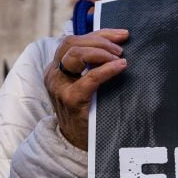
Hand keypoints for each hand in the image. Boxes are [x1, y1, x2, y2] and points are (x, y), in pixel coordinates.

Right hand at [43, 29, 129, 149]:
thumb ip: (94, 68)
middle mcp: (54, 74)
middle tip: (121, 49)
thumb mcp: (87, 86)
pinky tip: (120, 67)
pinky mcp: (71, 99)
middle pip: (72, 43)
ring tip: (120, 58)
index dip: (99, 34)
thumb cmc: (89, 112)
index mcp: (57, 68)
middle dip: (100, 40)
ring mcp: (60, 86)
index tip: (123, 34)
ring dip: (101, 52)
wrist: (77, 144)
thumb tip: (119, 49)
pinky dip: (106, 70)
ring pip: (74, 54)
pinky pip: (88, 78)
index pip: (74, 40)